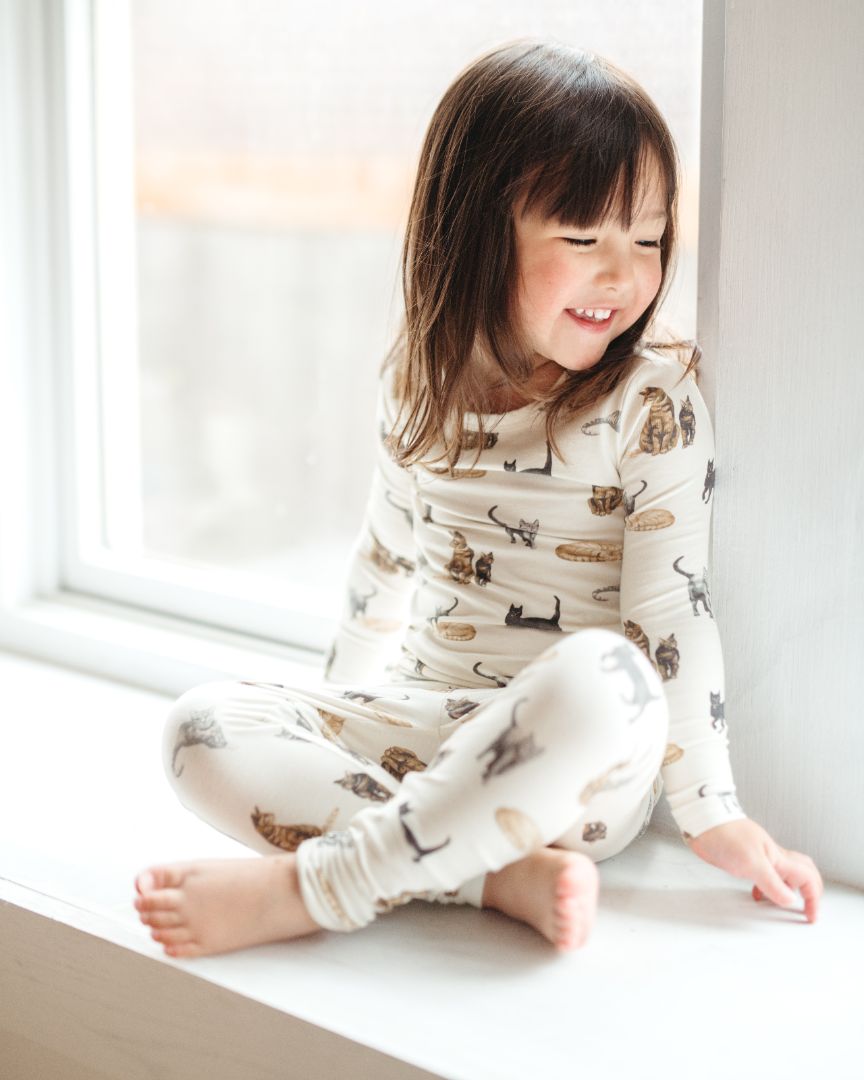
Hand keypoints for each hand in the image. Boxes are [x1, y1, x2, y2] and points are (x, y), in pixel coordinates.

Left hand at [684, 818, 822, 922]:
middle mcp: (773, 857)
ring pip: (783, 875)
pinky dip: (766, 888)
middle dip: (811, 891)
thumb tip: (790, 900)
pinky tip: (757, 895)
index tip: (810, 916)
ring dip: (788, 891)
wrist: (703, 821)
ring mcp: (759, 857)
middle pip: (803, 873)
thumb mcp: (752, 863)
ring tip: (786, 906)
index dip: (813, 898)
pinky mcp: (745, 859)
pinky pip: (764, 875)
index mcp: (779, 857)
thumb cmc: (726, 834)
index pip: (808, 878)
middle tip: (810, 908)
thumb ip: (772, 883)